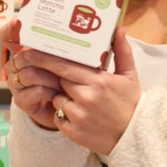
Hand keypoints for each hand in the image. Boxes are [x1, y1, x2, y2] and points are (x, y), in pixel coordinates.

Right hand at [0, 19, 61, 129]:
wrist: (66, 107)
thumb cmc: (67, 79)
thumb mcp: (68, 59)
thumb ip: (67, 46)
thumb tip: (76, 30)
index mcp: (26, 51)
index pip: (8, 36)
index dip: (9, 30)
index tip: (16, 22)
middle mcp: (17, 65)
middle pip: (22, 56)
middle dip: (46, 62)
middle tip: (63, 68)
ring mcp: (16, 83)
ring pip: (29, 74)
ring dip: (50, 79)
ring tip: (62, 82)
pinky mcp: (21, 100)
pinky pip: (34, 91)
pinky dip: (49, 92)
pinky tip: (56, 94)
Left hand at [46, 28, 141, 154]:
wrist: (135, 137)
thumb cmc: (131, 104)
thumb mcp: (130, 76)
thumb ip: (122, 51)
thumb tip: (119, 29)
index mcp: (99, 81)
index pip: (64, 66)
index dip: (47, 59)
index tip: (31, 52)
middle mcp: (87, 97)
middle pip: (59, 80)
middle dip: (59, 78)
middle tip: (60, 76)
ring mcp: (79, 116)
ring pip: (57, 99)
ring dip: (63, 97)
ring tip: (80, 101)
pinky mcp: (73, 132)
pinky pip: (58, 116)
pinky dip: (63, 114)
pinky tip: (78, 114)